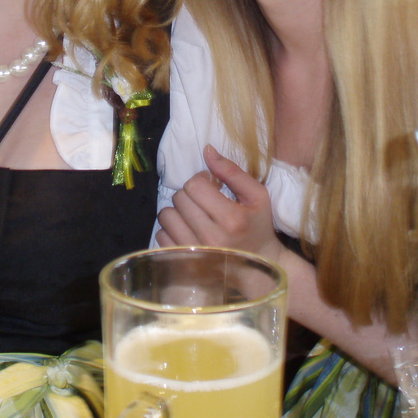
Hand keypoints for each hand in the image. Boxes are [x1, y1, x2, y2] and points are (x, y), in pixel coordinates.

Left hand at [156, 145, 282, 262]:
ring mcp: (194, 253)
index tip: (212, 188)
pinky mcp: (181, 262)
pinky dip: (171, 230)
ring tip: (193, 217)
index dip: (202, 181)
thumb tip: (207, 149)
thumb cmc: (257, 227)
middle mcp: (210, 237)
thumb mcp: (257, 196)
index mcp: (232, 219)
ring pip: (166, 216)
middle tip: (204, 203)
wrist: (255, 268)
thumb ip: (232, 171)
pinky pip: (161, 235)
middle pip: (179, 198)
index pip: (195, 185)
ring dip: (178, 212)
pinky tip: (187, 232)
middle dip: (190, 195)